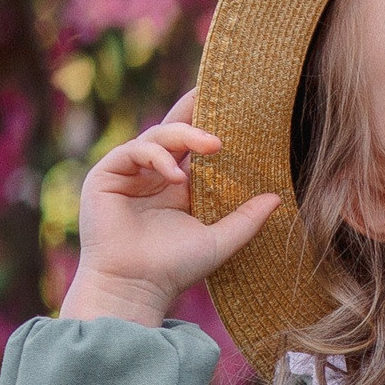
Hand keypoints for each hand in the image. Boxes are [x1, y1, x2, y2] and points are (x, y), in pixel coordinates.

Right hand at [60, 90, 279, 326]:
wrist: (136, 286)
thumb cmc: (175, 268)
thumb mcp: (220, 240)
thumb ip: (247, 219)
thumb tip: (278, 197)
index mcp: (178, 185)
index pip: (194, 145)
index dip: (209, 124)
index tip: (236, 105)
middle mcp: (153, 175)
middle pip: (173, 129)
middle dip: (194, 110)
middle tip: (221, 98)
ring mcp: (128, 173)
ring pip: (156, 136)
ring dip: (185, 135)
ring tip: (214, 146)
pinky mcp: (106, 176)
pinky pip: (133, 151)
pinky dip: (158, 157)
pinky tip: (177, 176)